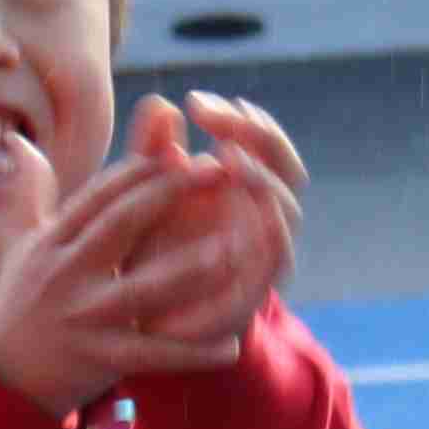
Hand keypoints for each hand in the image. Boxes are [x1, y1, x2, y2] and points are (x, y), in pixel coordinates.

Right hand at [0, 115, 258, 411]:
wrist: (0, 378)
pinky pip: (155, 354)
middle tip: (217, 172)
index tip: (180, 149)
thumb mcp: (19, 246)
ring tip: (234, 250)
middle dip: (169, 195)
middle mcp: (65, 275)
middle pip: (121, 225)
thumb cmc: (19, 303)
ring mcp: (84, 319)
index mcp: (51, 244)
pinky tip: (232, 345)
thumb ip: (29, 193)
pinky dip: (194, 352)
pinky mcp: (101, 360)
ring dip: (190, 270)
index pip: (98, 196)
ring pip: (144, 289)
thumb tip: (21, 141)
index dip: (140, 170)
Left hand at [127, 90, 304, 346]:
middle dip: (259, 140)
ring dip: (262, 182)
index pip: (260, 142)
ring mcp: (263, 254)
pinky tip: (241, 211)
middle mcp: (261, 217)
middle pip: (286, 168)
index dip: (239, 118)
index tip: (195, 102)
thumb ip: (150, 153)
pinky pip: (275, 260)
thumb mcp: (142, 199)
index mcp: (241, 189)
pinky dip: (265, 234)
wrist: (141, 326)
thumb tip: (160, 104)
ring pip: (287, 211)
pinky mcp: (256, 291)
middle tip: (220, 123)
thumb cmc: (145, 252)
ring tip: (228, 160)